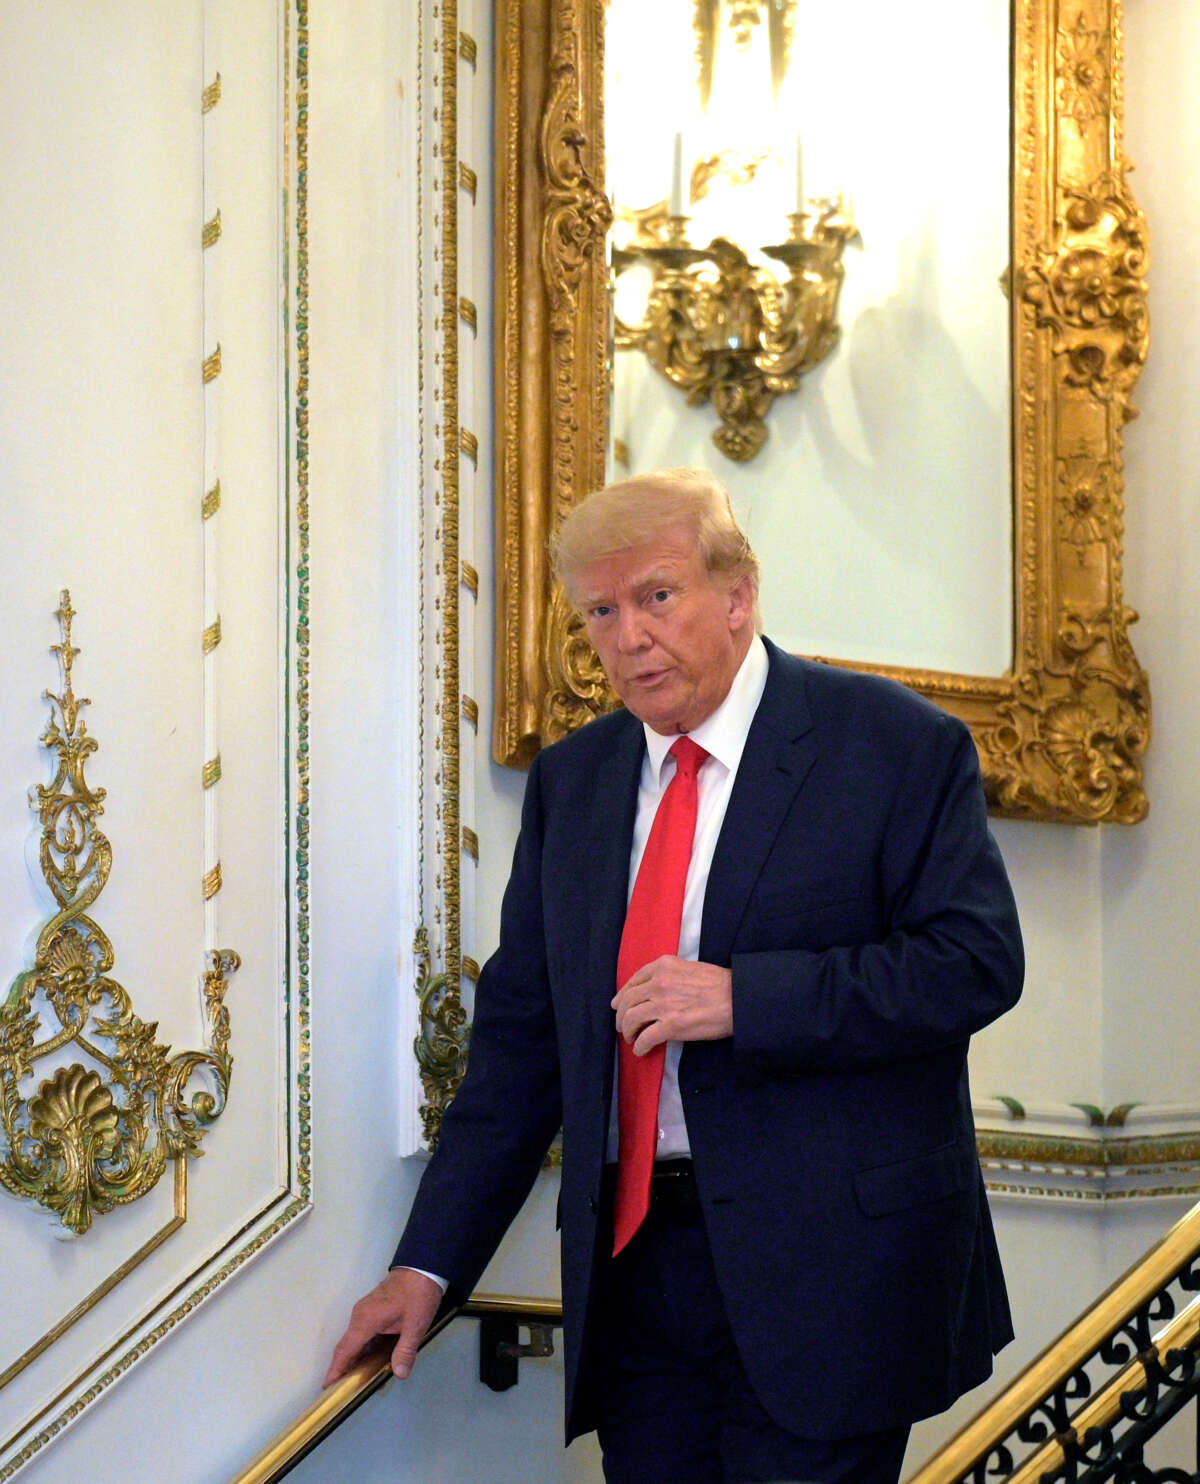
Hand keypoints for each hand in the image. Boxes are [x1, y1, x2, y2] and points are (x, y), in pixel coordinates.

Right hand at [322, 1267, 442, 1386]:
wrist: (423, 1267)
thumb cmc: (418, 1294)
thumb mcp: (415, 1325)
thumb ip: (405, 1350)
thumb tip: (399, 1374)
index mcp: (366, 1320)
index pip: (345, 1350)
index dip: (335, 1370)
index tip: (326, 1388)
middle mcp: (360, 1316)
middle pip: (347, 1347)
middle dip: (343, 1369)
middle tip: (343, 1391)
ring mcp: (366, 1312)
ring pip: (356, 1341)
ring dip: (355, 1359)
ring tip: (357, 1382)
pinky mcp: (373, 1310)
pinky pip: (364, 1334)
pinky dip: (365, 1349)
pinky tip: (372, 1362)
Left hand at [611, 955, 732, 1055]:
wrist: (738, 998)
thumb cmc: (719, 984)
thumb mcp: (688, 967)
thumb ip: (667, 975)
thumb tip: (650, 990)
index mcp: (662, 966)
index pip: (633, 982)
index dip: (623, 997)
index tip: (619, 1006)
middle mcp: (658, 983)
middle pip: (627, 1002)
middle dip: (621, 1017)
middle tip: (623, 1027)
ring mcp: (663, 1004)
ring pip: (631, 1020)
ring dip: (628, 1032)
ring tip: (632, 1039)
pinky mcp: (671, 1026)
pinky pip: (645, 1038)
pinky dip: (640, 1047)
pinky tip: (641, 1050)